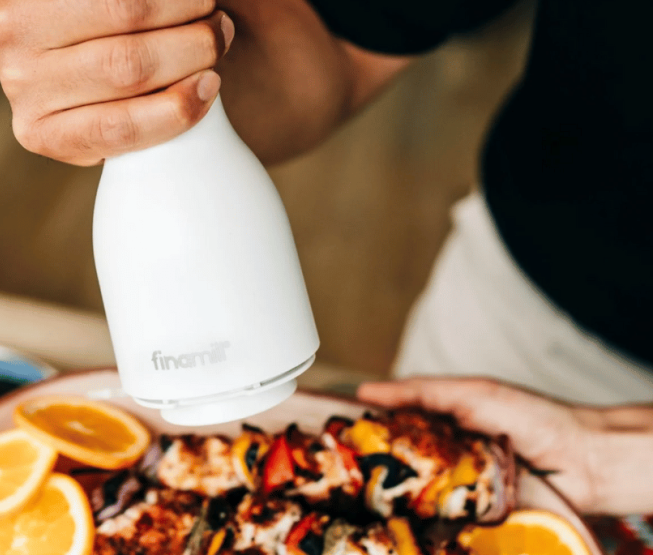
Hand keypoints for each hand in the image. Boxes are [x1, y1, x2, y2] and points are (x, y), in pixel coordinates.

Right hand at [0, 0, 232, 164]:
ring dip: (197, 45)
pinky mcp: (49, 138)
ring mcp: (22, 86)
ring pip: (129, 64)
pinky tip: (206, 86)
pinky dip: (179, 107)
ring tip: (218, 33)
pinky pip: (121, 129)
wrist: (141, 59)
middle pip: (117, 3)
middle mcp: (3, 22)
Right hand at [358, 377, 652, 515]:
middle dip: (369, 467)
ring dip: (393, 495)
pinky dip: (421, 518)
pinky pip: (440, 516)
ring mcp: (457, 484)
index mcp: (440, 417)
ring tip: (359, 500)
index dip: (360, 426)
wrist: (583, 460)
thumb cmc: (531, 416)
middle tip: (335, 473)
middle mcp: (444, 452)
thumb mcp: (471, 393)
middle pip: (397, 460)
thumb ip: (422, 392)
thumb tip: (369, 391)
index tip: (327, 431)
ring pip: (414, 492)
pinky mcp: (472, 513)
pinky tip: (400, 519)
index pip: (390, 420)